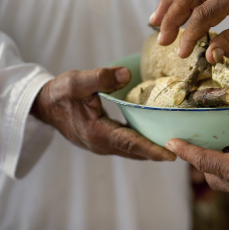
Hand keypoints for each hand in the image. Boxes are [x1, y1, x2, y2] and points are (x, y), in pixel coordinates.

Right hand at [31, 66, 175, 160]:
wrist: (44, 104)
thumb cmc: (60, 92)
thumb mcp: (78, 81)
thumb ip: (101, 77)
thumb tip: (126, 75)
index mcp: (97, 132)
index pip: (131, 143)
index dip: (152, 149)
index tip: (172, 155)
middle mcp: (101, 144)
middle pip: (135, 151)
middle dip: (158, 152)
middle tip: (184, 150)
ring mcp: (101, 145)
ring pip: (132, 150)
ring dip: (151, 149)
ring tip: (175, 145)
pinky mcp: (102, 141)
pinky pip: (126, 145)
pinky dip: (141, 144)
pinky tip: (154, 137)